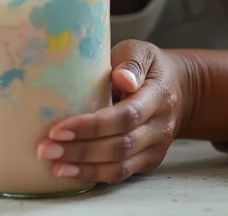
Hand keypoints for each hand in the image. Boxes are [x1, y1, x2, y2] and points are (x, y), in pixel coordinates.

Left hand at [36, 40, 195, 183]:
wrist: (181, 90)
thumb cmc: (151, 67)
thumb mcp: (142, 52)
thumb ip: (131, 62)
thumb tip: (121, 78)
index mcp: (158, 96)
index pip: (126, 116)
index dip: (92, 126)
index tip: (59, 127)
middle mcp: (159, 127)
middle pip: (120, 145)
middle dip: (80, 150)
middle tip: (46, 148)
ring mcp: (155, 148)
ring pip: (119, 166)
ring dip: (83, 167)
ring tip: (52, 163)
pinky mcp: (147, 161)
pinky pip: (120, 174)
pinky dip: (93, 175)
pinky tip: (69, 170)